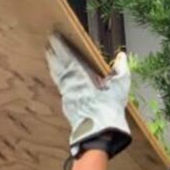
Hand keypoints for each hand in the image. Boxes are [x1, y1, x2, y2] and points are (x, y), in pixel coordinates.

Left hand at [45, 34, 131, 159]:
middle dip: (52, 54)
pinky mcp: (66, 105)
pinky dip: (57, 78)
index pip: (68, 57)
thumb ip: (121, 69)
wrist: (100, 132)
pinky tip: (58, 76)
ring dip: (52, 65)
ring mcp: (67, 95)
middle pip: (58, 65)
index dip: (60, 46)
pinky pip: (60, 86)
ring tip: (49, 56)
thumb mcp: (120, 86)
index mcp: (81, 76)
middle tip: (47, 44)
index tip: (53, 37)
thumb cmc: (110, 108)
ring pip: (57, 76)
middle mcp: (70, 84)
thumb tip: (121, 55)